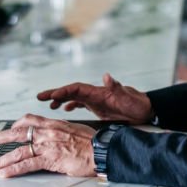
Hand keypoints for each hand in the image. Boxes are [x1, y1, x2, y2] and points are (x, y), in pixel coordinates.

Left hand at [0, 114, 97, 177]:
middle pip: (16, 133)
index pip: (28, 119)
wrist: (102, 149)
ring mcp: (47, 146)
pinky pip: (27, 164)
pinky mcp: (50, 160)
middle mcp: (47, 132)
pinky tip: (4, 173)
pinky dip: (13, 169)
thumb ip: (60, 132)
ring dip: (1, 160)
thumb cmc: (92, 142)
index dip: (15, 124)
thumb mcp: (74, 129)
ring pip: (18, 151)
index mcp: (53, 123)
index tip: (8, 129)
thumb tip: (55, 137)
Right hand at [37, 73, 152, 124]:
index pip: (76, 89)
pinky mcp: (99, 107)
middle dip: (55, 94)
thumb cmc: (138, 104)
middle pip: (71, 92)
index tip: (51, 96)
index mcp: (99, 92)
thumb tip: (107, 76)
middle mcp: (95, 94)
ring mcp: (96, 100)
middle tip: (40, 97)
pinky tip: (65, 110)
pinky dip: (71, 105)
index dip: (63, 91)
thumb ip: (117, 87)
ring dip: (61, 100)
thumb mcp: (128, 97)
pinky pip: (81, 104)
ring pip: (74, 98)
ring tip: (48, 105)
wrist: (146, 110)